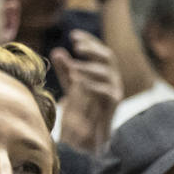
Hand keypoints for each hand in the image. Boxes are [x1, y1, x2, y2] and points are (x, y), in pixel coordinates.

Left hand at [53, 30, 123, 152]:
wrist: (87, 138)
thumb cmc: (81, 110)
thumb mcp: (71, 86)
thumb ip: (66, 69)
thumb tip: (58, 51)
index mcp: (104, 72)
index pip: (100, 51)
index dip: (89, 41)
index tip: (73, 36)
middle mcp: (112, 79)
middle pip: (108, 57)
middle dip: (92, 49)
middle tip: (76, 46)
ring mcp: (115, 91)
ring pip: (106, 72)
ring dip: (88, 67)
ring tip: (72, 69)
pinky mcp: (113, 105)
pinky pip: (106, 90)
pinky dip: (92, 84)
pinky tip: (77, 82)